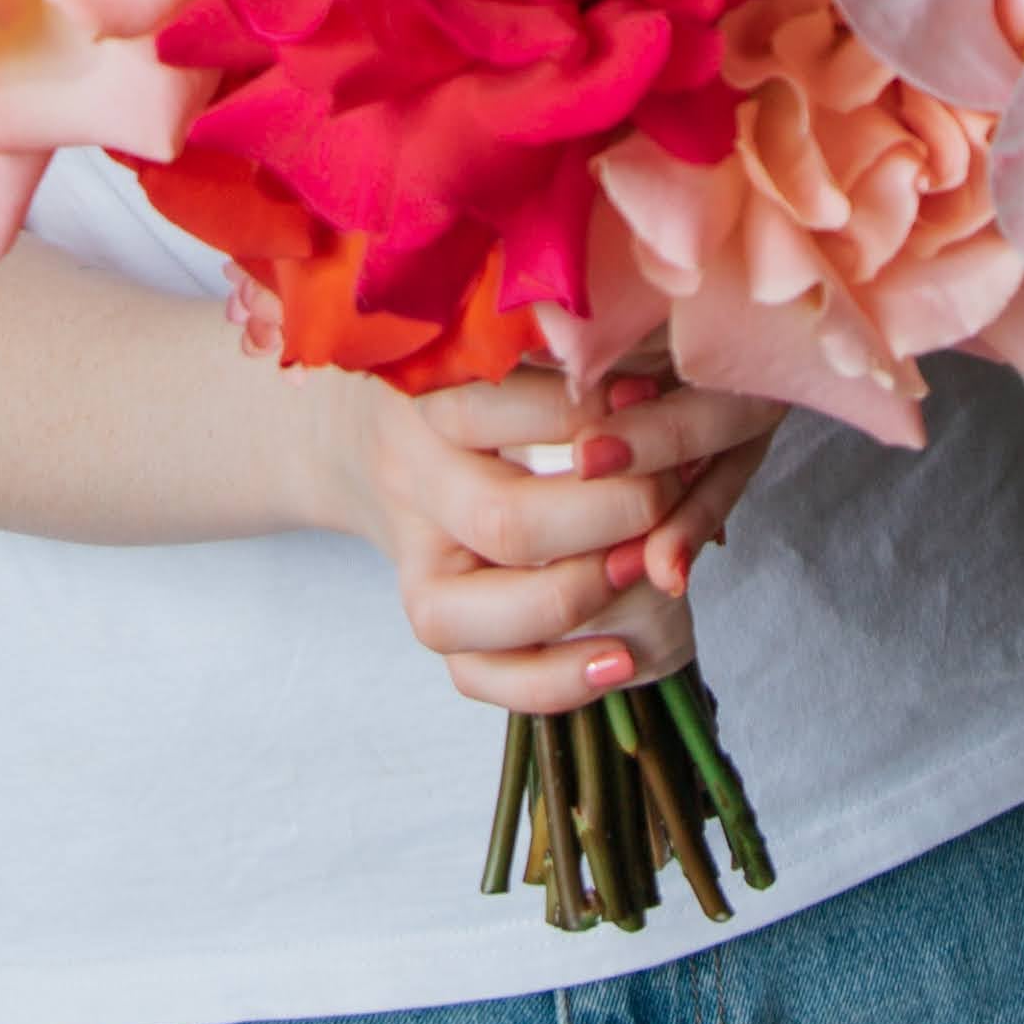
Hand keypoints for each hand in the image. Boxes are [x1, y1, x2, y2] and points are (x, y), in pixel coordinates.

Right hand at [300, 362, 786, 713]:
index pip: (497, 406)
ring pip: (464, 615)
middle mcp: (409, 483)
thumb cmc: (458, 378)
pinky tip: (621, 661)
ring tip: (646, 566)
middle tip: (666, 490)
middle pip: (502, 522)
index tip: (650, 397)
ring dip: (573, 598)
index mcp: (420, 397)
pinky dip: (551, 682)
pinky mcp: (430, 617)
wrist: (357, 437)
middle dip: (605, 516)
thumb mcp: (486, 341)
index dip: (584, 410)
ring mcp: (412, 563)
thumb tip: (654, 389)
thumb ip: (556, 353)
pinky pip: (475, 675)